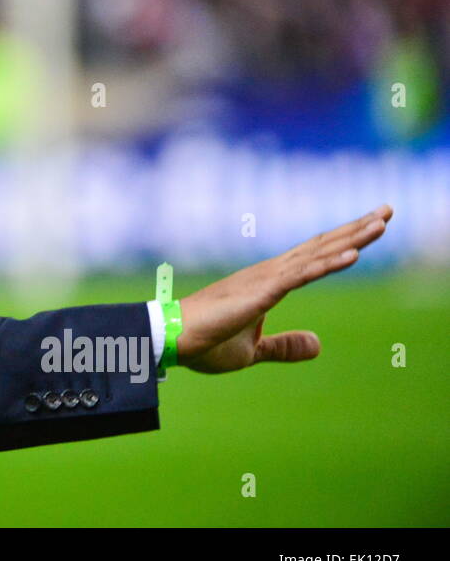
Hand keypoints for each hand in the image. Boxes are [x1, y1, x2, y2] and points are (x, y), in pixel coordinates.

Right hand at [176, 204, 391, 373]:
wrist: (172, 339)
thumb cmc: (204, 341)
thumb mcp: (253, 350)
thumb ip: (284, 346)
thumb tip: (319, 345)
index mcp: (270, 283)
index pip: (315, 256)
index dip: (345, 240)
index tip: (373, 226)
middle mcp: (271, 273)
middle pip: (322, 246)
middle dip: (356, 229)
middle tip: (388, 210)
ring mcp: (266, 280)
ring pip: (317, 255)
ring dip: (352, 239)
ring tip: (381, 224)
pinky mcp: (261, 293)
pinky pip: (301, 276)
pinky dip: (328, 264)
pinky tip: (354, 255)